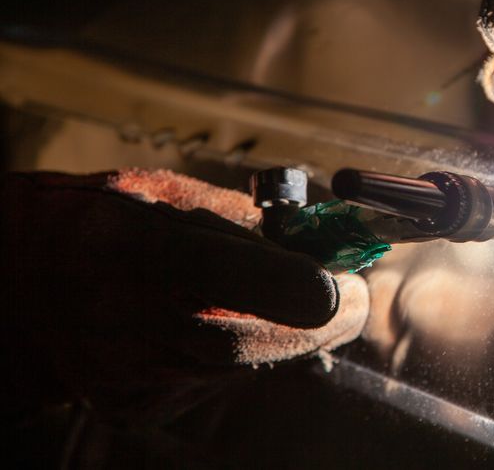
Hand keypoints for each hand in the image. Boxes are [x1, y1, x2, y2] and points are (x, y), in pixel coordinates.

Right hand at [1, 169, 368, 423]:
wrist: (13, 292)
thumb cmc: (90, 224)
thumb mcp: (157, 194)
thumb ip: (238, 217)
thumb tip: (316, 237)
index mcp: (138, 250)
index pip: (244, 278)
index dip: (312, 284)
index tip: (351, 278)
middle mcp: (132, 324)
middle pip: (257, 342)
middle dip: (318, 321)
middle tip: (347, 297)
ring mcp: (134, 377)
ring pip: (244, 366)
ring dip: (280, 334)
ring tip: (278, 299)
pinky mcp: (138, 408)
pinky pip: (217, 382)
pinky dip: (237, 353)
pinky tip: (213, 325)